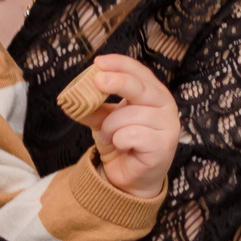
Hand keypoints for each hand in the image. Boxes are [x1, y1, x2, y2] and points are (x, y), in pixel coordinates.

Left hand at [81, 54, 179, 200]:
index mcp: (153, 93)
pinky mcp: (163, 145)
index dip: (120, 64)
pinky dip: (119, 140)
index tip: (98, 62)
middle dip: (118, 82)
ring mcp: (168, 126)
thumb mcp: (104, 120)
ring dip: (110, 127)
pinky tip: (122, 147)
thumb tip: (72, 96)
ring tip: (108, 137)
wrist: (130, 178)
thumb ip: (93, 106)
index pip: (139, 72)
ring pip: (131, 114)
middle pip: (141, 87)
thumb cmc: (122, 143)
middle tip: (97, 81)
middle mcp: (165, 106)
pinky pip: (132, 135)